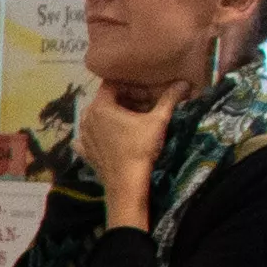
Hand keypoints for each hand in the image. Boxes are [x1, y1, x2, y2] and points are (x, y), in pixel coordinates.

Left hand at [80, 77, 179, 228]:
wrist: (126, 183)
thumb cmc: (141, 148)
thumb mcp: (158, 121)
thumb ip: (169, 99)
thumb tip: (184, 83)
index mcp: (100, 106)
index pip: (112, 84)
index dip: (130, 86)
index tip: (146, 96)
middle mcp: (86, 117)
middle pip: (105, 100)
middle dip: (125, 100)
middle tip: (144, 108)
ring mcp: (82, 135)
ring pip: (98, 116)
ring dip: (114, 116)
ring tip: (133, 122)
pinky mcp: (84, 151)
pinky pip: (90, 135)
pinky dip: (100, 133)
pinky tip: (112, 137)